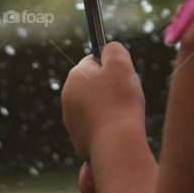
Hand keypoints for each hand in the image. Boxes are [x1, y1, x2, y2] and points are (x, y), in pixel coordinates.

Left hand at [61, 40, 145, 161]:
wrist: (117, 144)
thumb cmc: (120, 100)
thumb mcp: (120, 63)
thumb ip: (113, 49)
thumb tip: (108, 48)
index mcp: (74, 76)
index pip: (93, 62)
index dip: (111, 67)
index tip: (122, 77)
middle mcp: (68, 97)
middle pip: (94, 85)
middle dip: (110, 88)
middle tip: (125, 95)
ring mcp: (71, 121)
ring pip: (95, 106)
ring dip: (109, 107)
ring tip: (123, 114)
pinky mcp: (79, 140)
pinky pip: (97, 126)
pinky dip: (107, 126)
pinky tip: (118, 130)